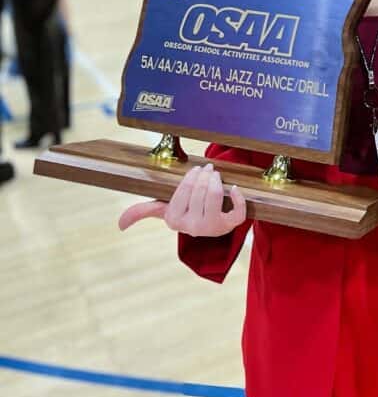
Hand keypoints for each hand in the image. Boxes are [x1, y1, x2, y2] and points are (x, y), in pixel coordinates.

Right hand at [118, 163, 246, 235]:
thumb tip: (120, 224)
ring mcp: (212, 228)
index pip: (184, 191)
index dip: (191, 177)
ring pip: (216, 196)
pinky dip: (238, 197)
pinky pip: (238, 211)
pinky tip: (234, 188)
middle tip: (207, 168)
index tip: (196, 169)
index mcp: (175, 220)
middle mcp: (192, 227)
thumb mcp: (163, 210)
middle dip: (205, 175)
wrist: (207, 224)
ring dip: (217, 181)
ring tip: (216, 174)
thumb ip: (142, 211)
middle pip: (201, 192)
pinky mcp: (229, 226)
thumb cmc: (184, 212)